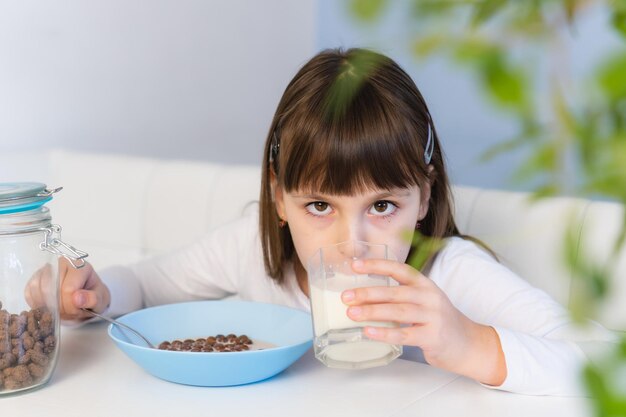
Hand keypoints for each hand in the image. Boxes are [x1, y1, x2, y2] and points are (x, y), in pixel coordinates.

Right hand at [25, 258, 110, 320]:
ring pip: (38, 291)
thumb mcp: (101, 299)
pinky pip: (29, 293)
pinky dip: (38, 305)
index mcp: (79, 265)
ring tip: (62, 310)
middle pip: (51, 290)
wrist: (85, 295)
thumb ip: (93, 299)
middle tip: (70, 312)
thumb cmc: (93, 295)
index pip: (68, 289)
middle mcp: (60, 263)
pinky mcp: (34, 278)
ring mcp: (45, 270)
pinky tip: (50, 307)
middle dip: (60, 308)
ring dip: (49, 307)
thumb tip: (77, 298)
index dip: (71, 306)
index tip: (79, 310)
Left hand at [341, 258, 505, 385]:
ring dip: (372, 312)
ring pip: (397, 312)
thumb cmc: (440, 322)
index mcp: (425, 284)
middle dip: (367, 293)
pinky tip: (368, 332)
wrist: (470, 344)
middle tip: (346, 296)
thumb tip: (364, 295)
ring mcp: (433, 316)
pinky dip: (384, 333)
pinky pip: (404, 334)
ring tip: (351, 314)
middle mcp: (429, 297)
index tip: (355, 266)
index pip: (399, 269)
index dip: (376, 266)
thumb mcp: (426, 301)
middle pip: (394, 291)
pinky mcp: (433, 336)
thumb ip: (402, 296)